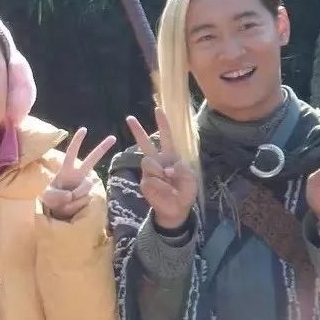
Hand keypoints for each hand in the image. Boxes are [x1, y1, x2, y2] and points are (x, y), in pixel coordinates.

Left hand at [41, 127, 115, 219]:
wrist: (58, 210)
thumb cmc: (51, 198)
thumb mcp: (47, 196)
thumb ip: (56, 195)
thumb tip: (70, 195)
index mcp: (67, 170)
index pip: (71, 153)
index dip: (77, 142)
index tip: (83, 129)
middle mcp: (79, 174)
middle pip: (92, 159)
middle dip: (102, 148)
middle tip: (113, 137)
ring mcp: (85, 185)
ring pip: (84, 189)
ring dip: (72, 199)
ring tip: (64, 203)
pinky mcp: (89, 196)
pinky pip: (83, 201)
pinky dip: (74, 207)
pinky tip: (69, 207)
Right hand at [125, 107, 197, 229]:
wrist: (176, 209)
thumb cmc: (185, 192)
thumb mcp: (190, 179)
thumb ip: (181, 170)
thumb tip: (166, 170)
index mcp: (170, 157)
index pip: (166, 137)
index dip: (162, 124)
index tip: (158, 110)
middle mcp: (157, 161)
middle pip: (145, 143)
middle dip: (138, 130)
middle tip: (129, 118)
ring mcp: (149, 172)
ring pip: (148, 161)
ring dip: (160, 172)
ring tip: (168, 183)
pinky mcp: (145, 182)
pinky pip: (150, 178)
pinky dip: (160, 184)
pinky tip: (164, 190)